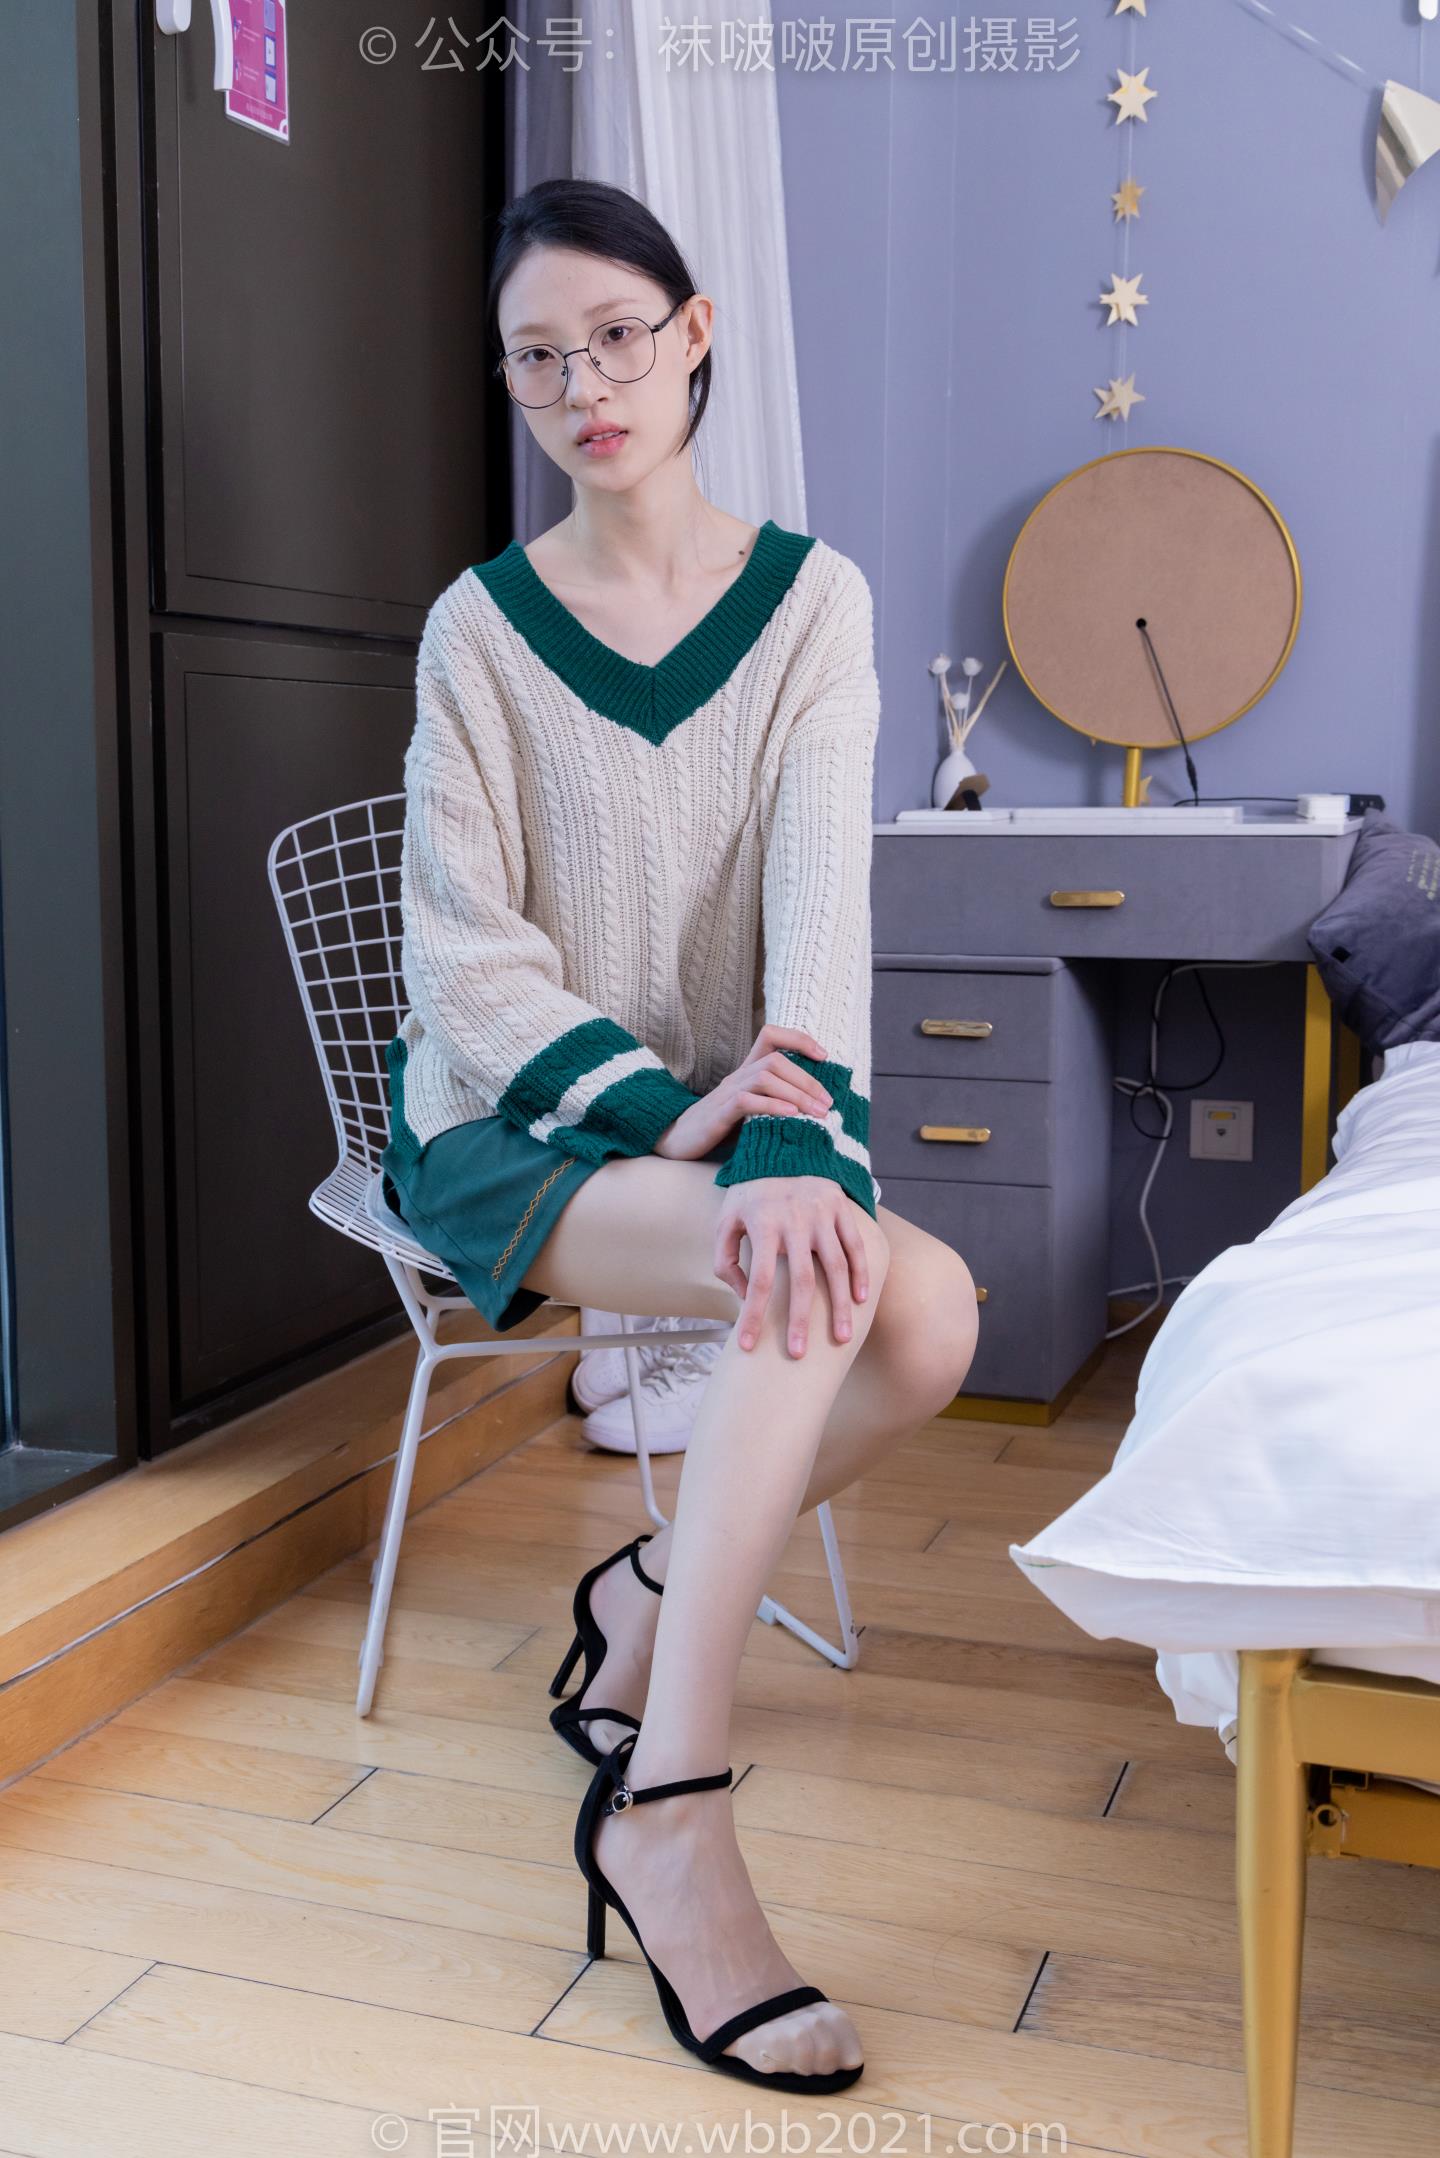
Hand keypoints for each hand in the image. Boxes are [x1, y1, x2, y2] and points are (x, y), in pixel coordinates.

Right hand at [653, 1023, 835, 1162]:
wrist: (677, 1139)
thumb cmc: (720, 1126)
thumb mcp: (752, 1108)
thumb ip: (774, 1101)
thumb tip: (815, 1107)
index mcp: (746, 1071)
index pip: (770, 1036)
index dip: (799, 1039)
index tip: (824, 1057)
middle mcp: (738, 1075)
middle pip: (776, 1060)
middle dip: (807, 1080)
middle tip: (827, 1103)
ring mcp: (727, 1092)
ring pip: (765, 1077)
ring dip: (797, 1094)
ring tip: (817, 1112)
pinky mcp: (719, 1113)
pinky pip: (747, 1101)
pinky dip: (773, 1106)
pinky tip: (791, 1115)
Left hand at [714, 1175, 879, 1358]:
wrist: (781, 1148)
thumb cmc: (750, 1193)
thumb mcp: (725, 1220)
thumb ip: (725, 1259)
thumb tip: (744, 1295)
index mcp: (763, 1225)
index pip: (760, 1281)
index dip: (754, 1316)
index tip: (749, 1346)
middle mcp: (795, 1220)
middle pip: (802, 1280)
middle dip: (801, 1321)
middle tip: (799, 1355)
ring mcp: (822, 1214)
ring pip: (836, 1267)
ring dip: (839, 1306)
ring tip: (841, 1339)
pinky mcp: (841, 1208)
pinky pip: (855, 1245)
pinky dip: (860, 1274)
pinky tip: (860, 1300)